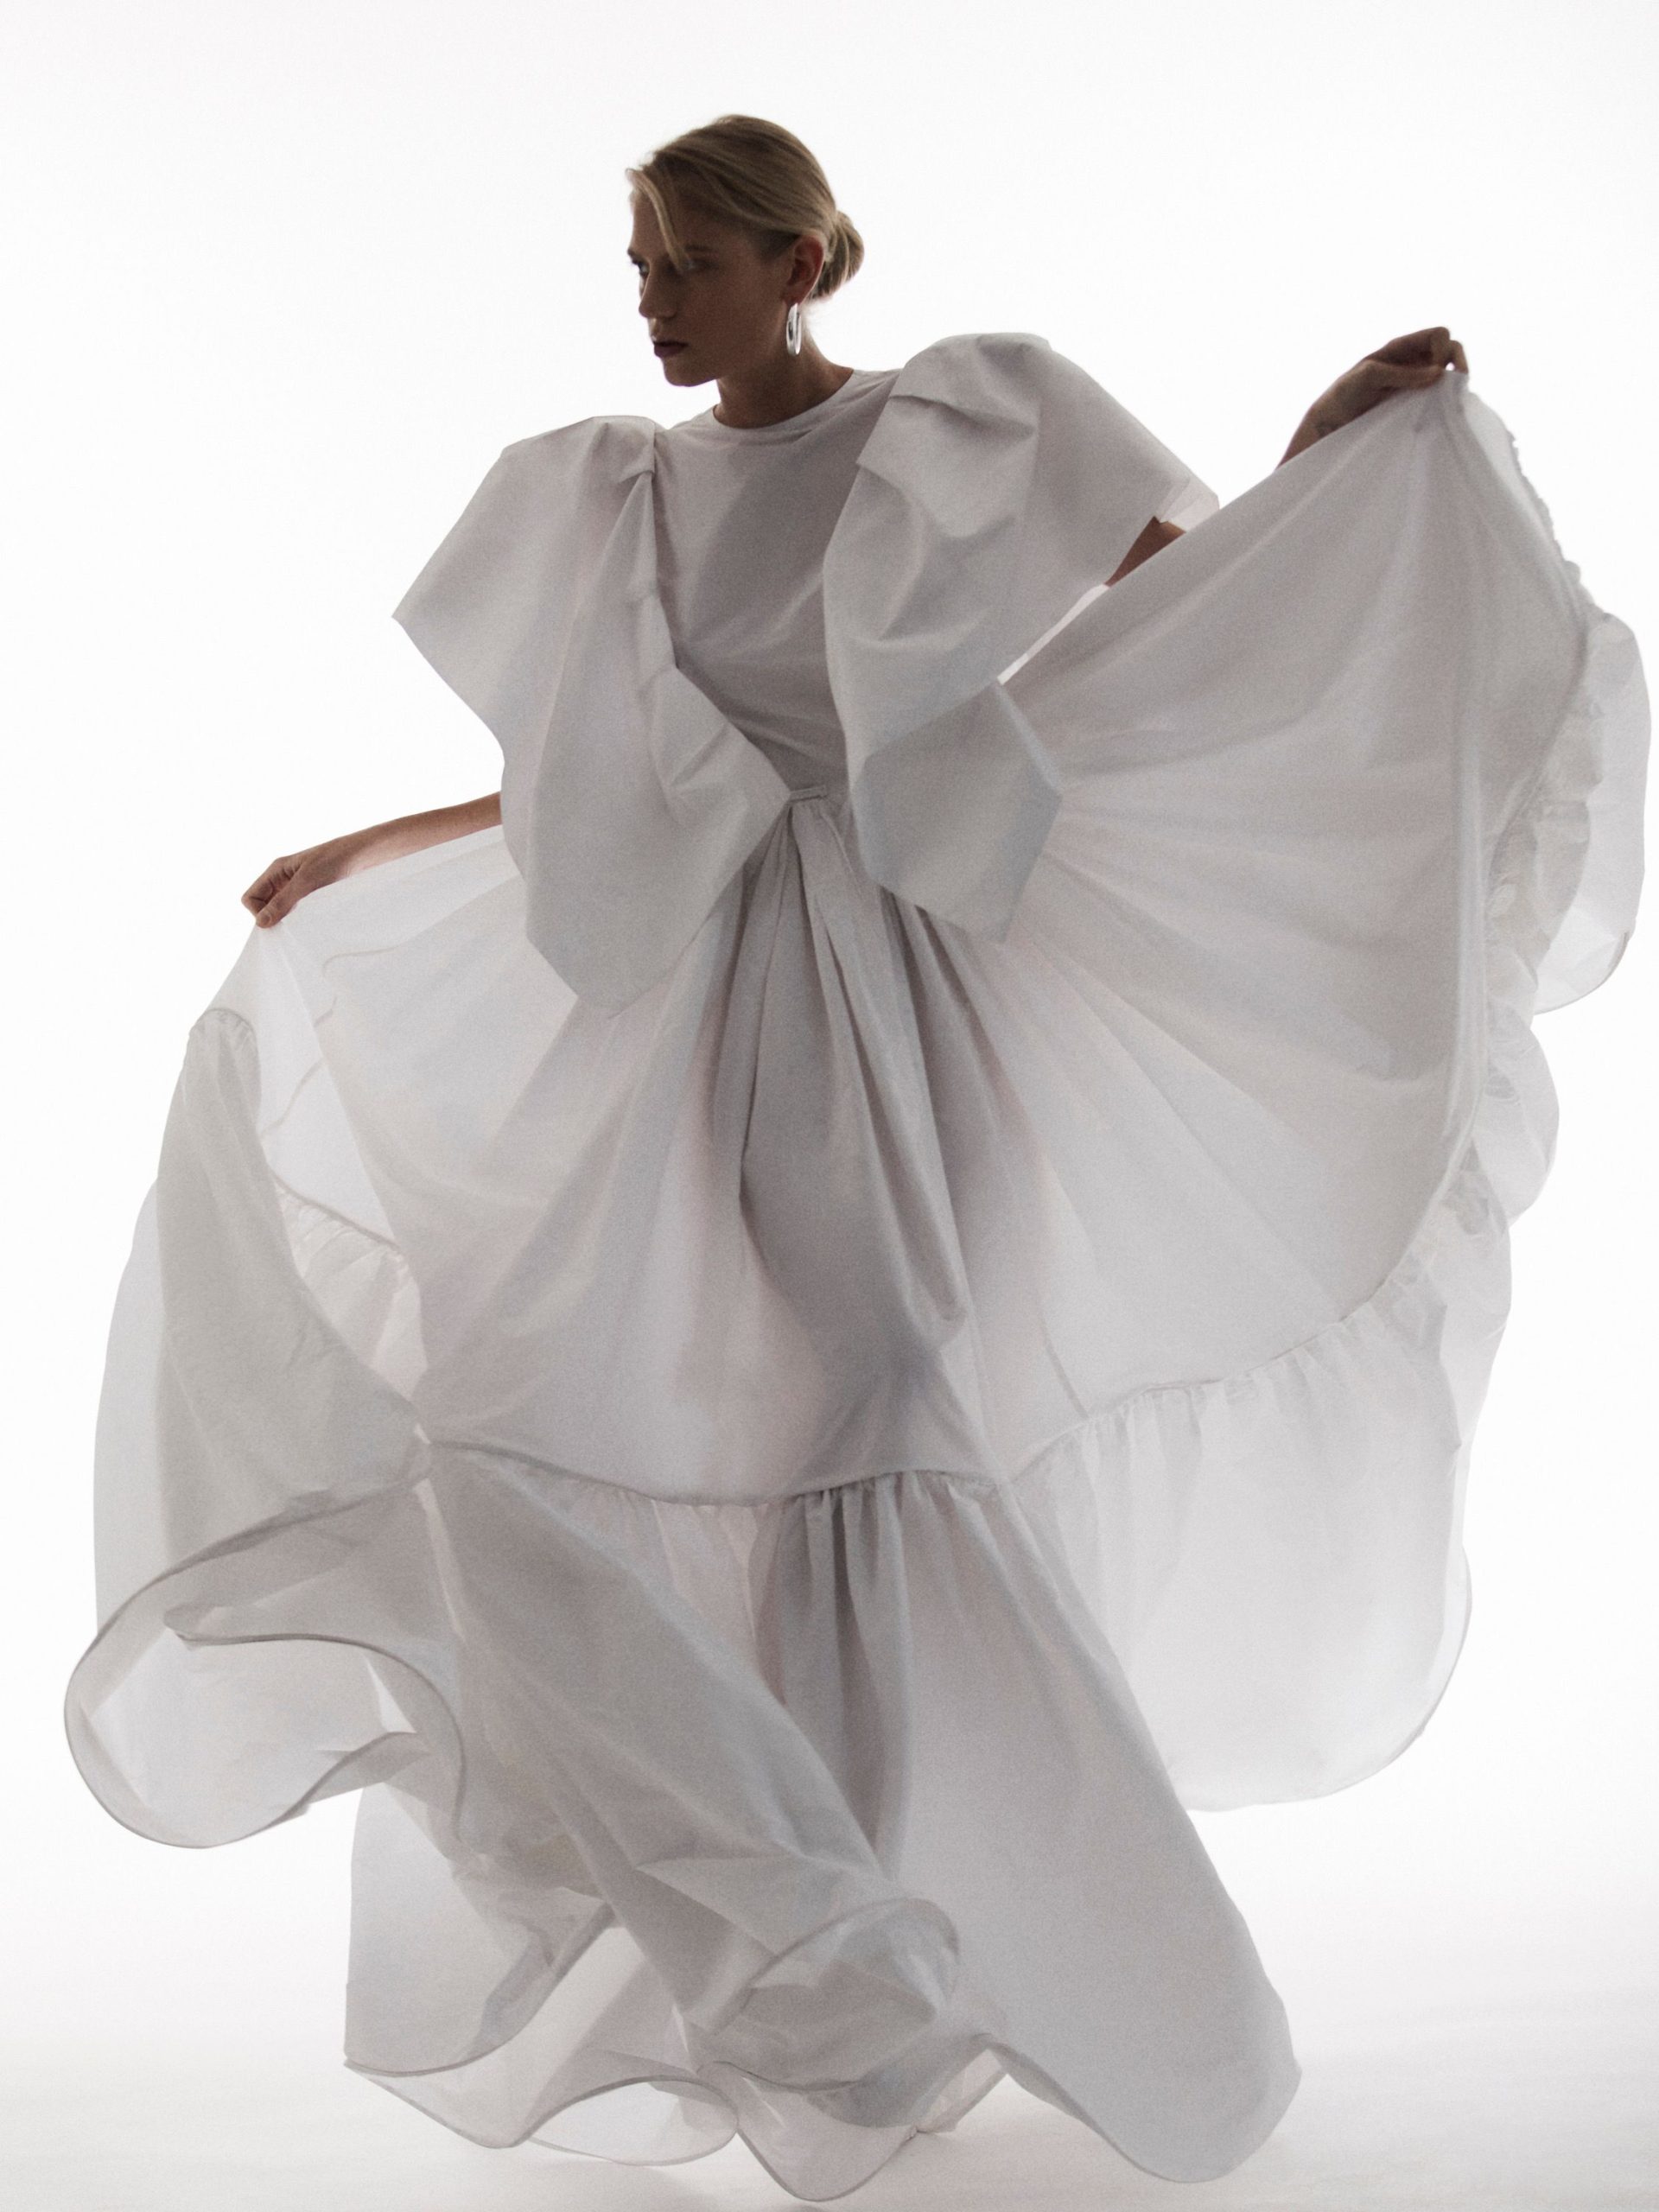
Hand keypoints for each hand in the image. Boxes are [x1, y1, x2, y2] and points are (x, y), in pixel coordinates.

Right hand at [242, 820, 417, 927]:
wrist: (366, 854)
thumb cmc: (336, 860)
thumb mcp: (307, 882)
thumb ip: (283, 902)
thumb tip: (261, 923)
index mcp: (277, 871)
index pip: (251, 898)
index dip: (258, 913)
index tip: (277, 923)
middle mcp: (284, 880)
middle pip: (264, 906)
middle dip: (273, 919)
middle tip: (289, 931)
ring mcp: (299, 888)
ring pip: (282, 911)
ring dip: (289, 921)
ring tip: (304, 926)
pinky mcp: (315, 896)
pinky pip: (300, 912)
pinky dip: (303, 920)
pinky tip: (314, 924)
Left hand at [1281, 326, 1468, 462]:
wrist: (1332, 420)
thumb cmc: (1344, 393)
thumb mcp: (1369, 378)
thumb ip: (1401, 375)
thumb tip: (1439, 374)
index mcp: (1401, 347)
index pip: (1439, 334)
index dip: (1444, 350)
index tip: (1436, 374)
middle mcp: (1412, 360)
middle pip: (1450, 349)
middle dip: (1457, 363)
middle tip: (1455, 388)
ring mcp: (1415, 379)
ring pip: (1447, 372)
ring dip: (1453, 382)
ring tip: (1452, 400)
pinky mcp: (1413, 399)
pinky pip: (1438, 393)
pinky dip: (1445, 397)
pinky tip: (1443, 409)